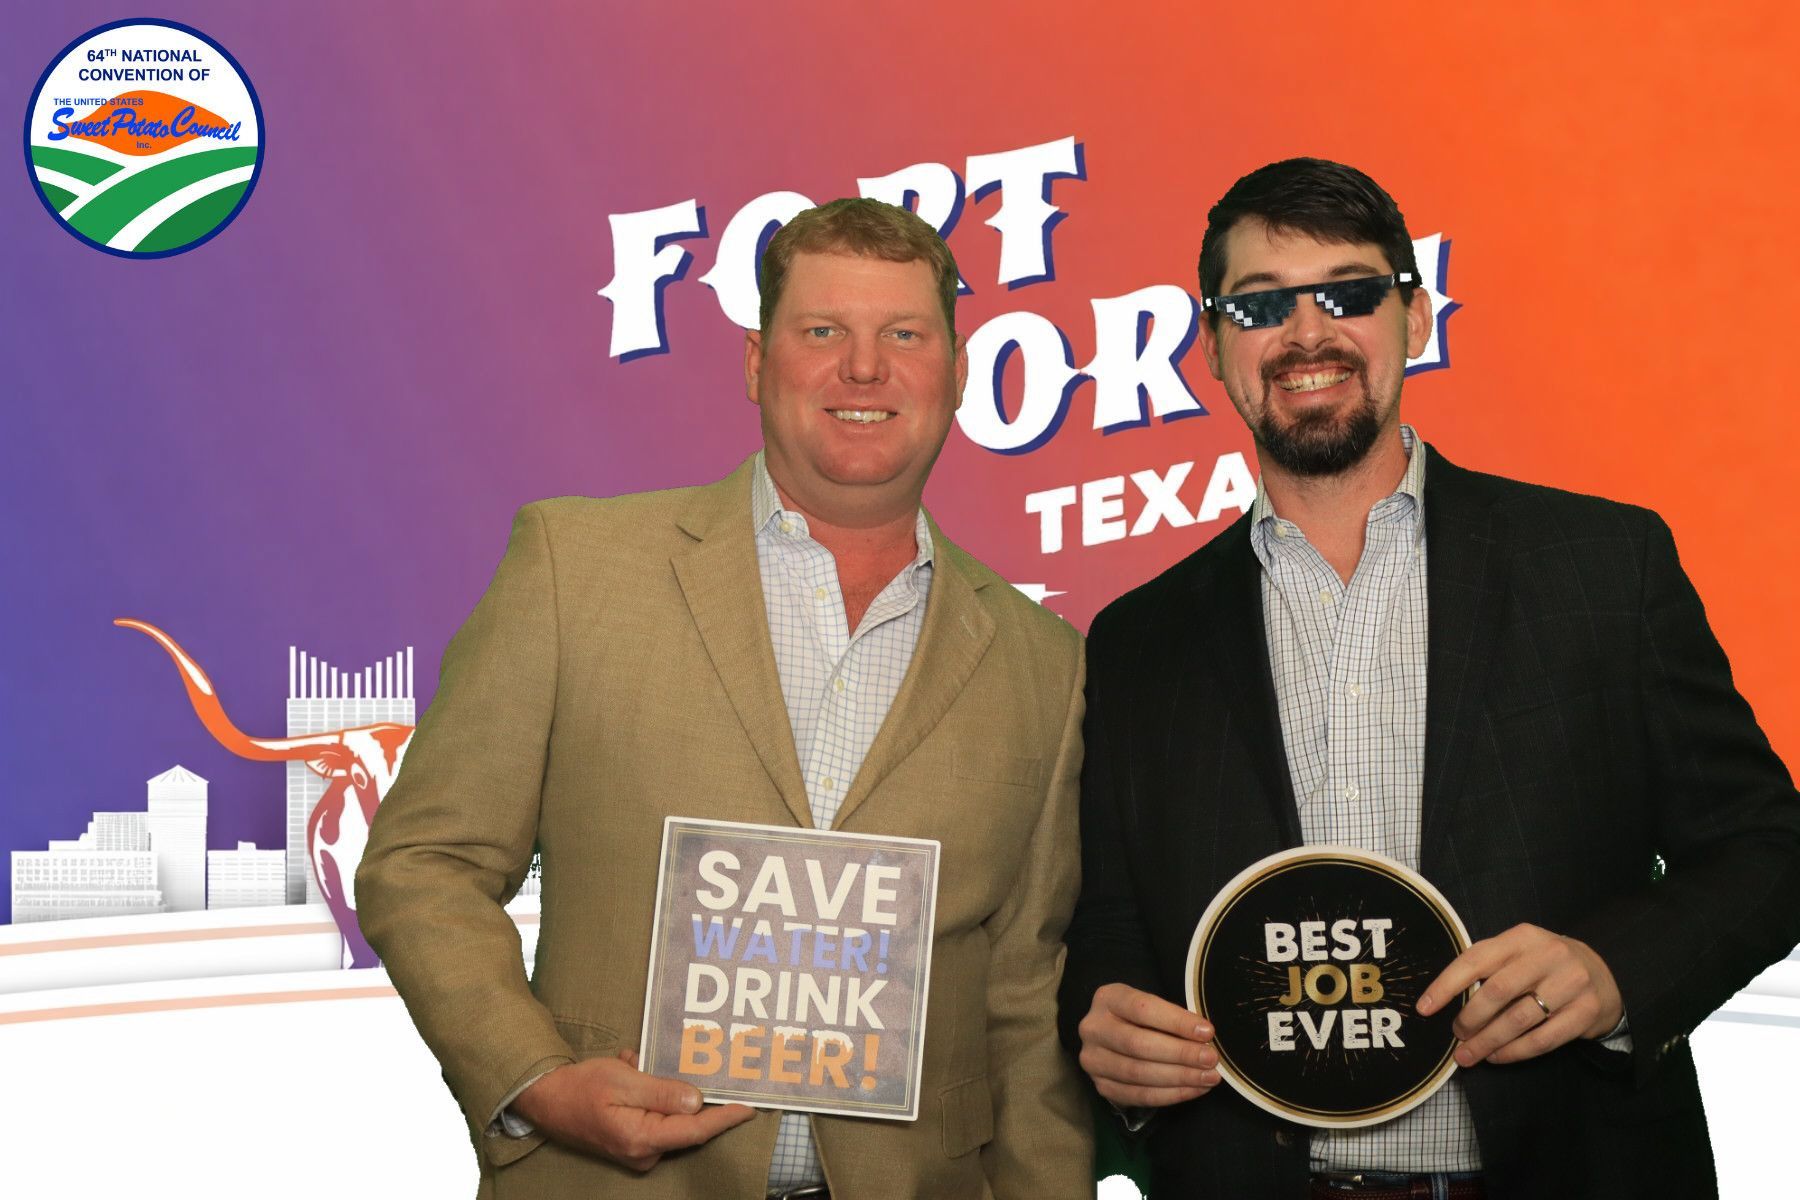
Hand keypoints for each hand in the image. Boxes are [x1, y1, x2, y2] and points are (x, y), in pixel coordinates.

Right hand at [512, 1050, 755, 1170]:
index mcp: (642, 1138)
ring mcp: (638, 1150)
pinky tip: (629, 1068)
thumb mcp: (622, 1081)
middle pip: (687, 1125)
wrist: (545, 1098)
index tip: (749, 1106)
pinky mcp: (633, 1141)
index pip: (696, 1131)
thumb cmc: (580, 1088)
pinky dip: (648, 1091)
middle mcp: (644, 1151)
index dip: (725, 1118)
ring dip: (660, 1086)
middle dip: (689, 1092)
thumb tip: (697, 1101)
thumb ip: (661, 1091)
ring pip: (670, 1115)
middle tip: (691, 1060)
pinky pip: (655, 1115)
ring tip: (634, 1063)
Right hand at [1076, 982, 1218, 1106]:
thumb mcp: (1152, 1006)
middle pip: (1138, 1044)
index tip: (1207, 1032)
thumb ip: (1172, 1018)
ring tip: (1208, 1077)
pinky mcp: (1101, 1086)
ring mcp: (1093, 1060)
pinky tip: (1193, 1089)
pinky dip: (1170, 1095)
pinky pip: (1139, 1095)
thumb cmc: (1141, 1018)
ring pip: (1138, 1073)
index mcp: (1107, 999)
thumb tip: (1205, 1038)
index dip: (1176, 1022)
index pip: (1143, 1009)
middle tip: (1210, 1059)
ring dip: (1179, 1077)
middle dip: (1180, 1053)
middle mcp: (1093, 1028)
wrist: (1113, 1036)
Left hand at [1417, 923, 1622, 1066]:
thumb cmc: (1545, 965)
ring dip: (1487, 1042)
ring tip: (1469, 1054)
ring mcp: (1571, 984)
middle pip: (1497, 992)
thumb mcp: (1519, 952)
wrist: (1603, 974)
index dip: (1446, 985)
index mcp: (1523, 937)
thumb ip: (1488, 966)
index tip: (1424, 1008)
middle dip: (1469, 1019)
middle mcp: (1548, 956)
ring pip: (1518, 1020)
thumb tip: (1443, 999)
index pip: (1475, 959)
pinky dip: (1515, 1052)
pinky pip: (1543, 1039)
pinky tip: (1497, 1057)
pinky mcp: (1586, 1012)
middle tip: (1456, 1035)